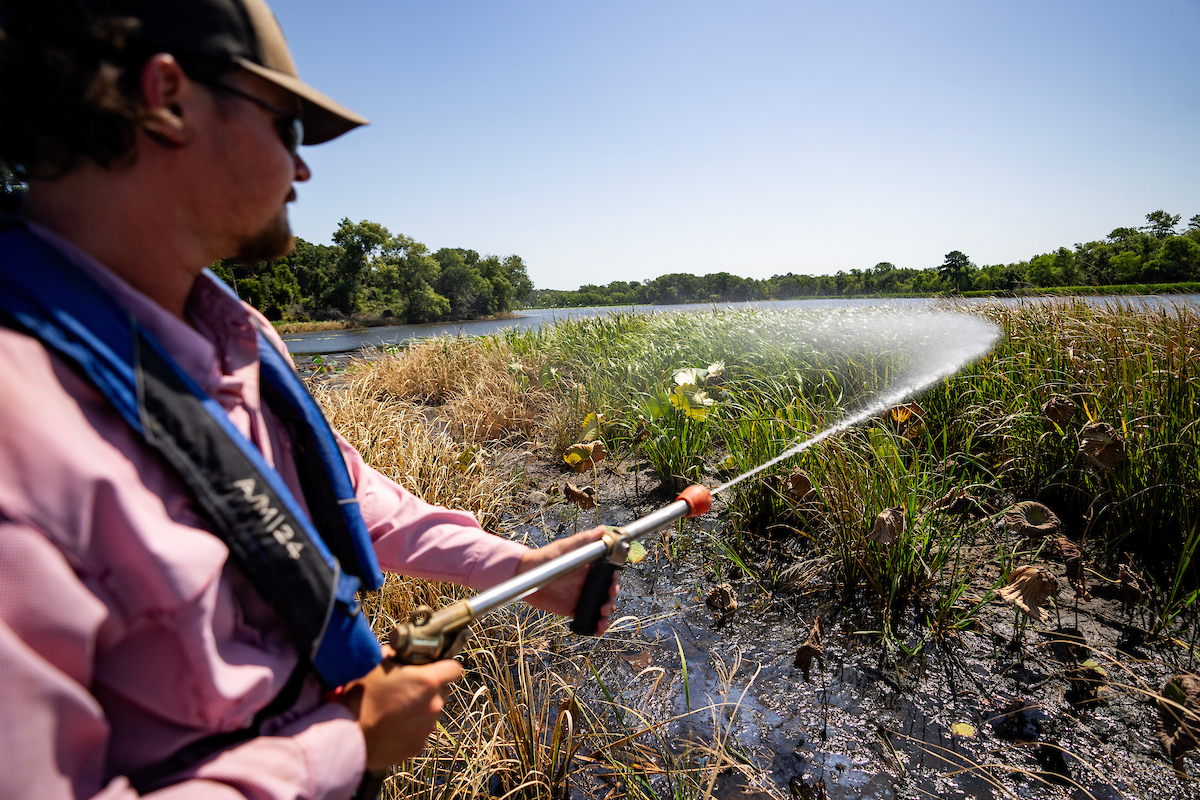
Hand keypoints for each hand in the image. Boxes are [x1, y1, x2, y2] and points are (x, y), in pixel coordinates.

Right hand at [335, 646, 462, 768]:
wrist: (349, 735)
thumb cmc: (361, 697)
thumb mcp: (376, 663)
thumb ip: (395, 654)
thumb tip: (399, 653)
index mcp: (427, 681)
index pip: (454, 668)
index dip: (445, 666)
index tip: (434, 667)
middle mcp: (434, 705)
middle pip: (442, 691)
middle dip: (429, 688)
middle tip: (407, 687)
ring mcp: (427, 727)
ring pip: (431, 712)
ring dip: (420, 708)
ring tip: (395, 709)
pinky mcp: (418, 746)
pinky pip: (420, 731)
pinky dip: (411, 728)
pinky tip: (391, 725)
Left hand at [515, 526, 620, 633]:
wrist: (525, 573)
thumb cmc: (545, 557)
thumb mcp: (566, 547)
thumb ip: (585, 540)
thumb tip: (603, 530)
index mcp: (589, 568)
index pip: (609, 576)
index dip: (614, 583)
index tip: (612, 589)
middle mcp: (587, 582)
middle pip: (607, 594)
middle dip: (611, 601)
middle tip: (606, 606)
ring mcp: (580, 596)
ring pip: (600, 607)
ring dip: (606, 615)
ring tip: (602, 619)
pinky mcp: (571, 609)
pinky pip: (587, 618)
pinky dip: (595, 625)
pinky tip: (597, 628)